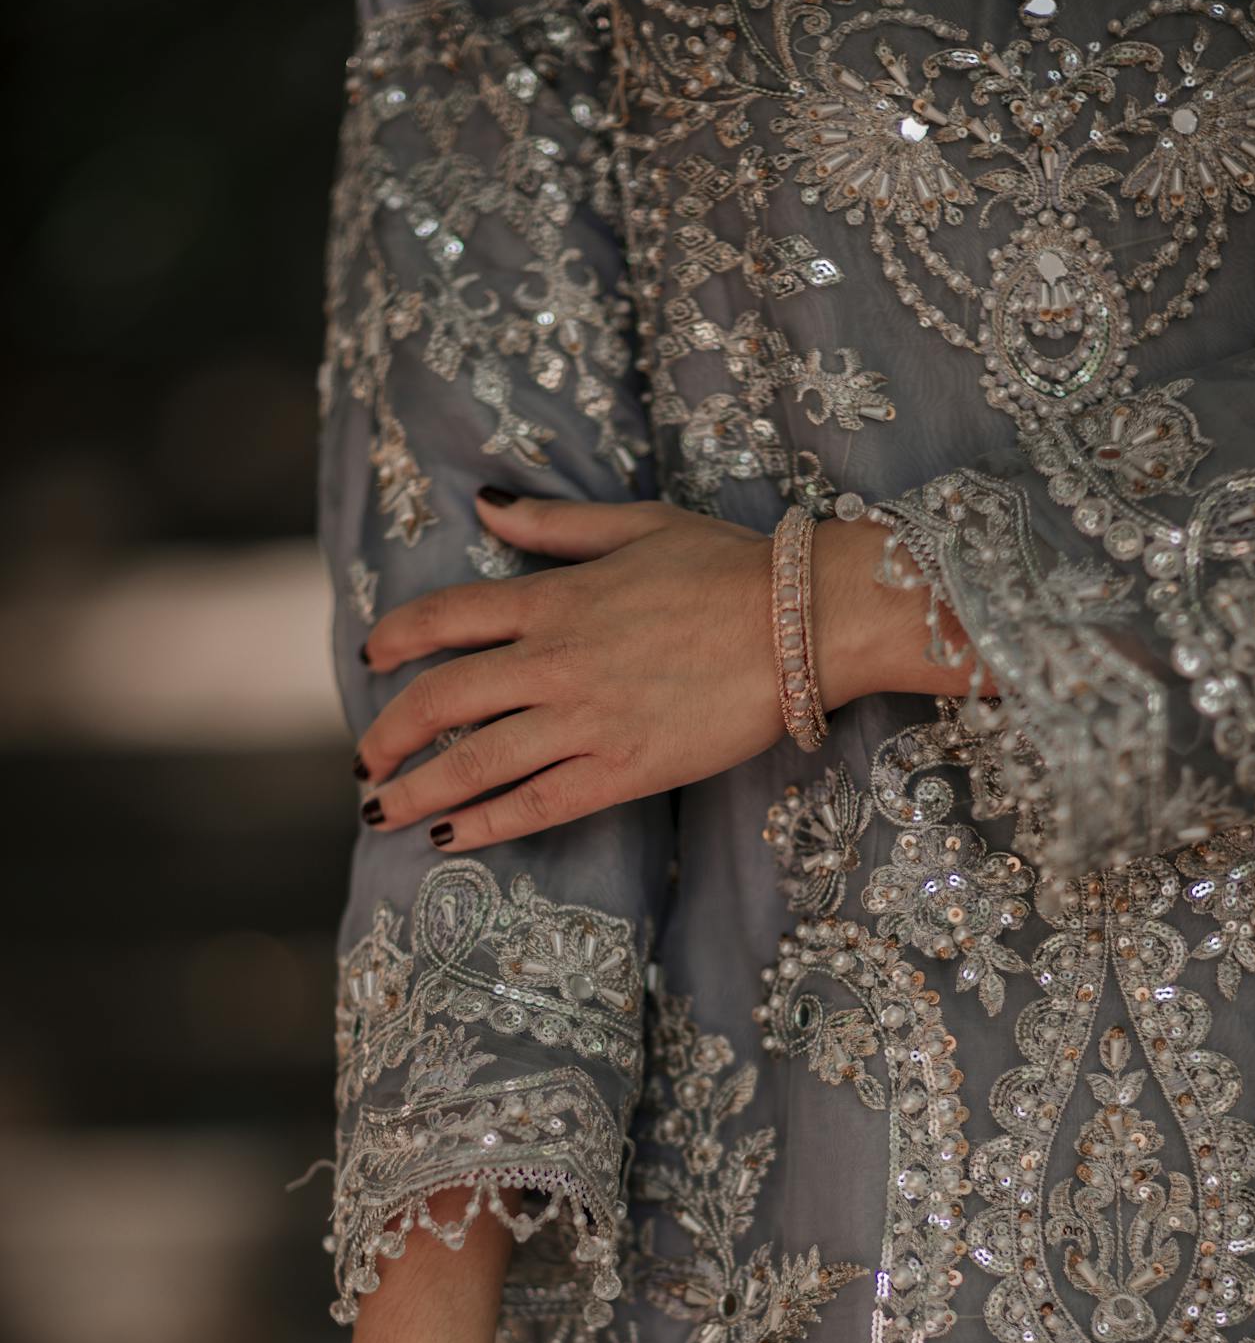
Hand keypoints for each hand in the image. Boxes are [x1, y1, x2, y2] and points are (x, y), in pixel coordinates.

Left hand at [353, 491, 979, 849]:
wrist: (803, 622)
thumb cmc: (731, 566)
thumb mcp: (636, 525)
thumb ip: (553, 525)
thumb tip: (483, 503)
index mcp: (554, 597)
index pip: (444, 618)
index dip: (395, 639)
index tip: (369, 657)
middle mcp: (554, 661)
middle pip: (440, 700)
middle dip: (387, 734)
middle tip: (364, 761)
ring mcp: (586, 719)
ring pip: (474, 762)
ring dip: (416, 791)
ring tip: (381, 813)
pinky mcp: (624, 768)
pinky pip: (536, 804)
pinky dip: (484, 825)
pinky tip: (448, 839)